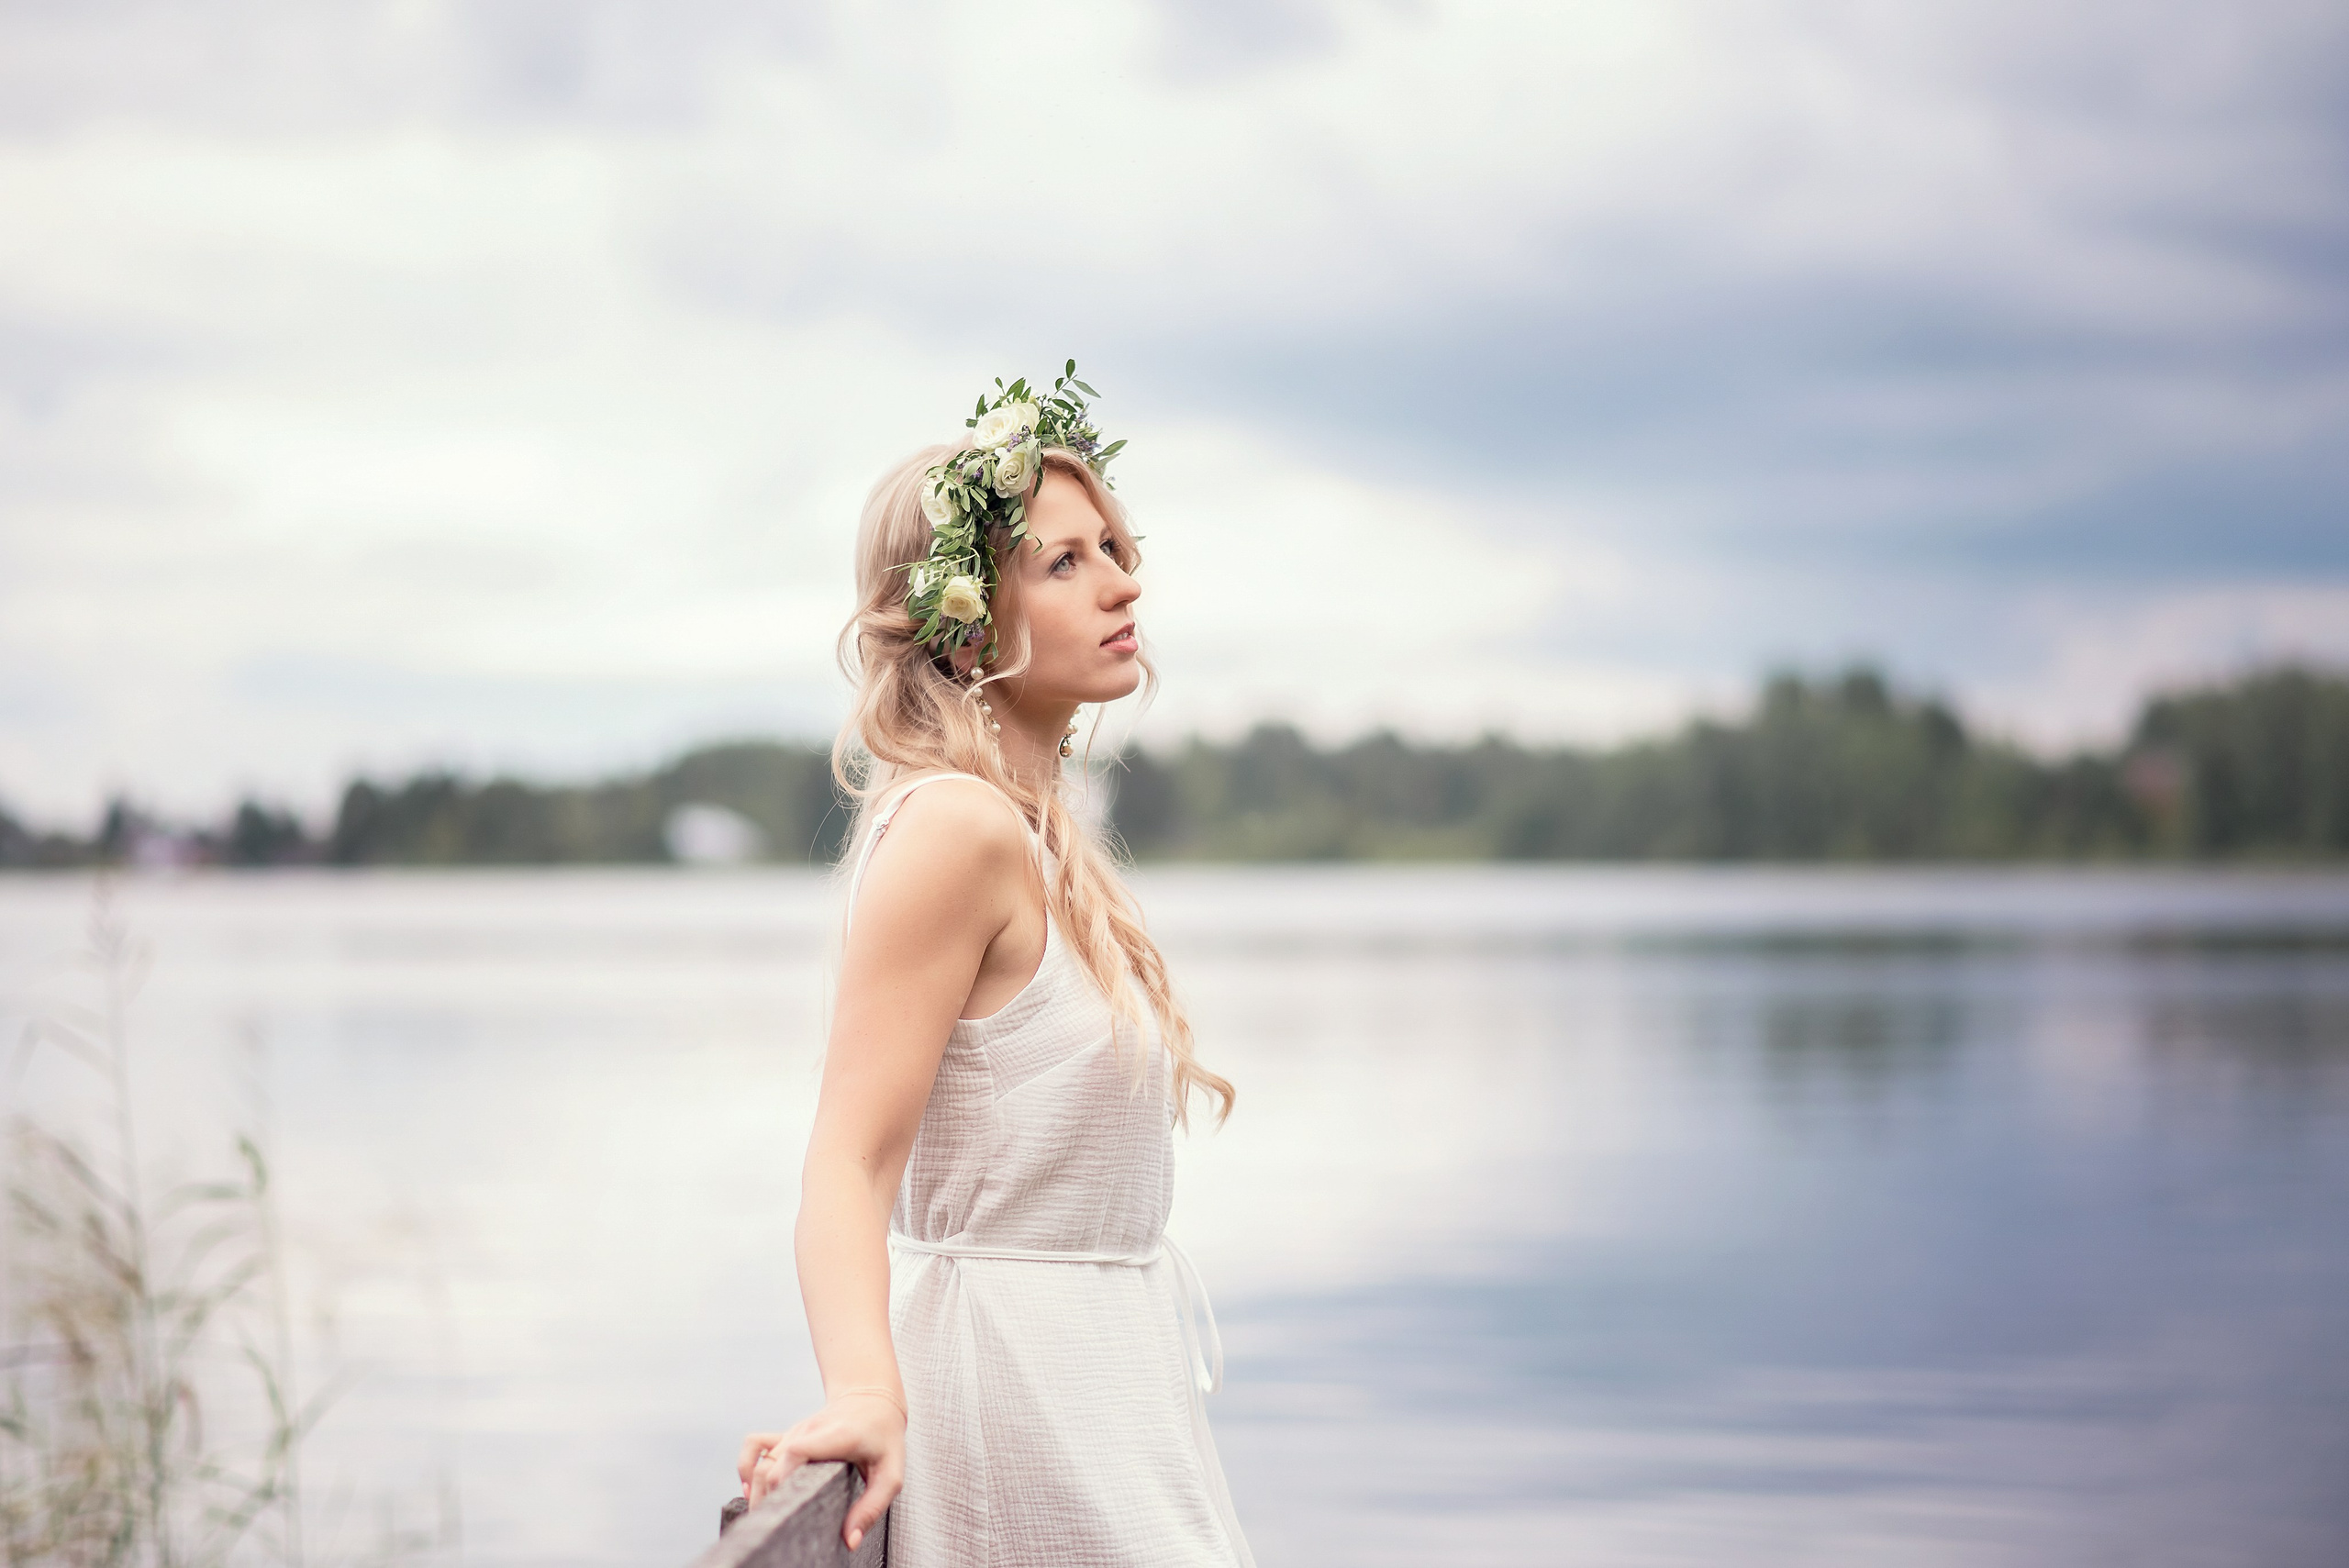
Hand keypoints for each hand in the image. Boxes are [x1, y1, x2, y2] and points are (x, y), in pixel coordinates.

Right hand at [736, 1389, 905, 1551]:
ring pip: (760, 1461)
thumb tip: (849, 1540)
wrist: (873, 1399)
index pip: (795, 1451)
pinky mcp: (787, 1435)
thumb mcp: (891, 1473)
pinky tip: (750, 1489)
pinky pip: (754, 1445)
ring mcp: (794, 1432)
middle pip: (771, 1465)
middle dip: (766, 1500)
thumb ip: (872, 1507)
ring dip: (755, 1491)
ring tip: (765, 1518)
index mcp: (834, 1437)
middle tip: (776, 1528)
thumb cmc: (884, 1438)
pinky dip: (746, 1465)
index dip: (782, 1480)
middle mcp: (808, 1432)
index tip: (783, 1509)